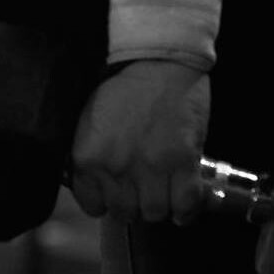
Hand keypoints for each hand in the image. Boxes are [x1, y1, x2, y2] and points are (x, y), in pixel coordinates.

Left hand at [69, 60, 210, 223]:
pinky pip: (186, 205)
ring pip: (156, 213)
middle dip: (134, 204)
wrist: (157, 59)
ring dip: (161, 206)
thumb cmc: (122, 85)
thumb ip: (91, 155)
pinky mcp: (183, 162)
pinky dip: (186, 210)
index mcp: (87, 156)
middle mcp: (115, 167)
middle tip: (142, 189)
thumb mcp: (89, 121)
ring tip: (164, 191)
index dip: (107, 201)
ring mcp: (150, 167)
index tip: (116, 193)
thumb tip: (97, 186)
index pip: (93, 206)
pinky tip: (183, 203)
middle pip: (126, 212)